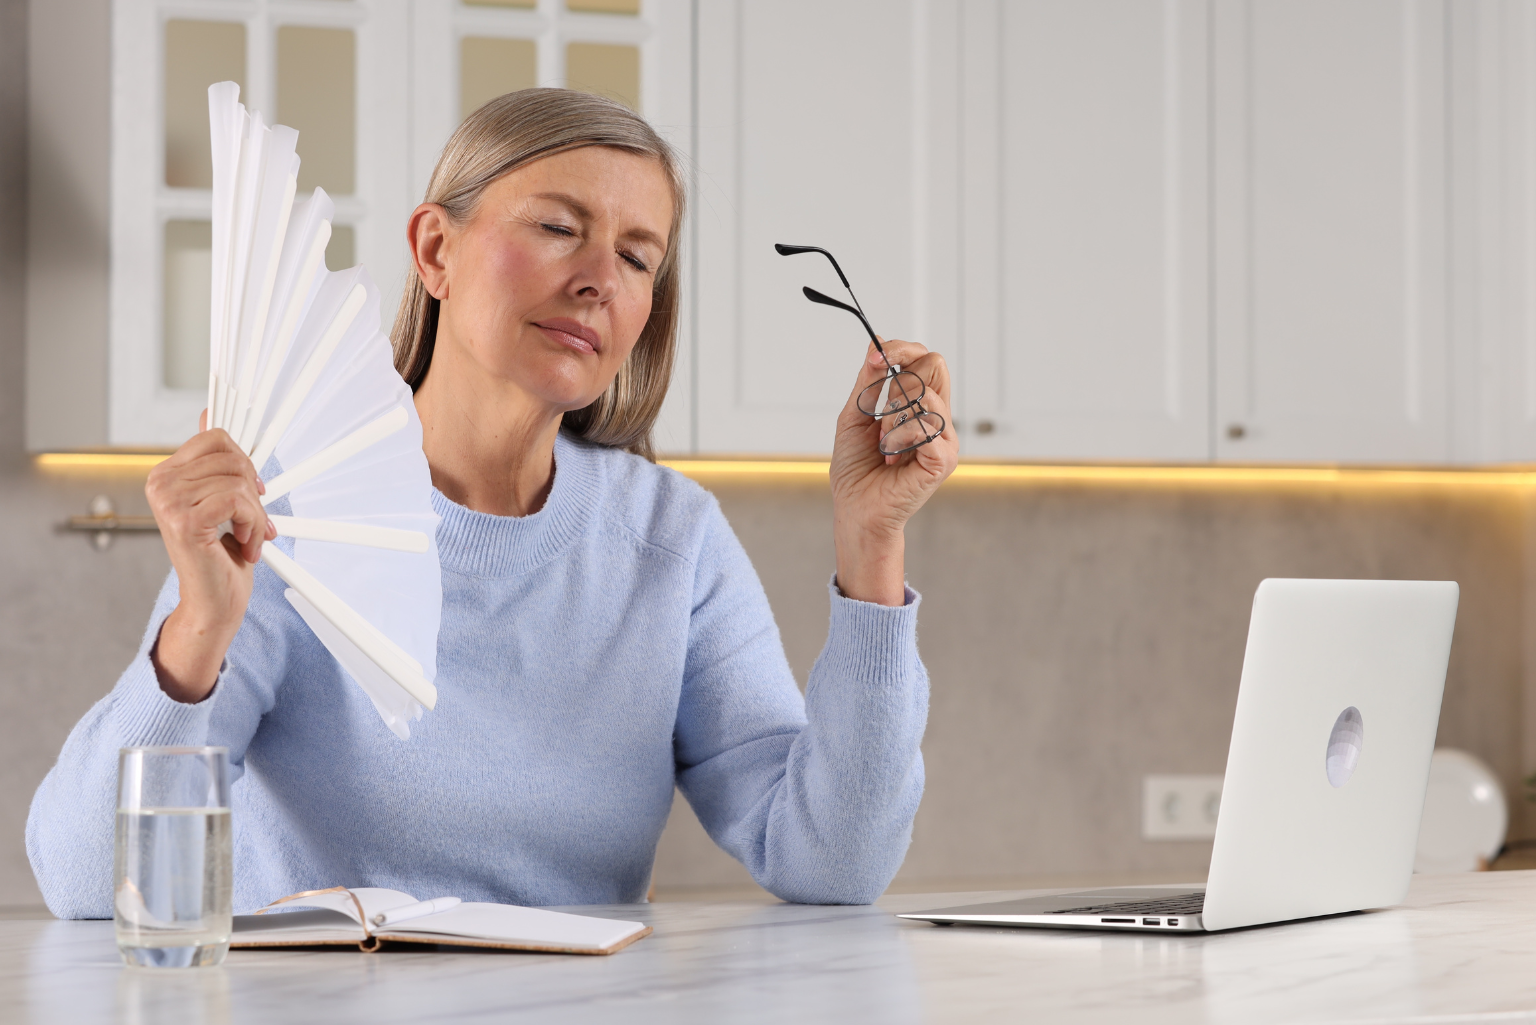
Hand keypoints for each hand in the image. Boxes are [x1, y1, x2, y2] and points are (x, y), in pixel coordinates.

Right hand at [143, 413, 276, 702]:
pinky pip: (239, 500)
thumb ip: (216, 461)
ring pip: (239, 480)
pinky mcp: (184, 520)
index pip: (217, 437)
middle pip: (234, 457)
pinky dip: (254, 525)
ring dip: (256, 514)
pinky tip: (245, 545)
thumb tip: (210, 413)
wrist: (215, 602)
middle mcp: (160, 483)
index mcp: (166, 473)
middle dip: (254, 493)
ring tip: (247, 538)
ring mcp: (168, 500)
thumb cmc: (221, 555)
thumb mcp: (224, 500)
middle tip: (252, 523)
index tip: (253, 490)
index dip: (245, 461)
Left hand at [829, 339, 958, 605]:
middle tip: (879, 415)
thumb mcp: (856, 414)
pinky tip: (892, 456)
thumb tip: (876, 345)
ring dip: (892, 417)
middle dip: (898, 381)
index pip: (926, 358)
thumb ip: (869, 381)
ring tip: (884, 445)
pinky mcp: (944, 459)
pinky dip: (901, 437)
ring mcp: (945, 439)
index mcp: (920, 404)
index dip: (902, 349)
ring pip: (926, 395)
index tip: (877, 357)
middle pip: (934, 365)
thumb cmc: (856, 467)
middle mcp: (938, 418)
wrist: (855, 508)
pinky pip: (927, 427)